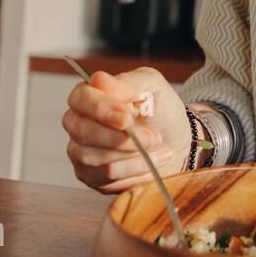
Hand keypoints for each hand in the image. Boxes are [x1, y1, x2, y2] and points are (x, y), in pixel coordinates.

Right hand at [63, 67, 190, 192]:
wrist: (178, 140)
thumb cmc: (161, 110)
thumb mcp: (152, 87)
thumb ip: (128, 82)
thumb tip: (99, 80)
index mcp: (90, 96)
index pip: (80, 98)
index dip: (101, 109)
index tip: (127, 116)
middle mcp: (78, 123)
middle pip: (82, 131)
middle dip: (122, 137)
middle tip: (153, 136)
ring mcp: (81, 151)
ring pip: (93, 157)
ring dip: (133, 154)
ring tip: (157, 146)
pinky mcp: (91, 176)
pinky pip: (106, 176)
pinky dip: (134, 169)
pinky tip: (150, 161)